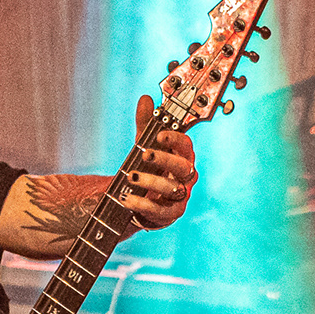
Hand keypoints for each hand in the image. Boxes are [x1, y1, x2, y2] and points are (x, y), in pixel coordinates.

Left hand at [124, 94, 197, 231]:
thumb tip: (145, 99)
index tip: (159, 135)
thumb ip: (145, 123)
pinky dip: (143, 205)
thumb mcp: (146, 144)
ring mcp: (180, 196)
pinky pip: (161, 211)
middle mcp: (186, 176)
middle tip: (144, 154)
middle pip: (184, 167)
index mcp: (183, 156)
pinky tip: (127, 199)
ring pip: (173, 189)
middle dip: (164, 160)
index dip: (175, 139)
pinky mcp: (170, 214)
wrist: (146, 198)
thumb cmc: (151, 168)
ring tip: (130, 177)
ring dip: (152, 182)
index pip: (186, 145)